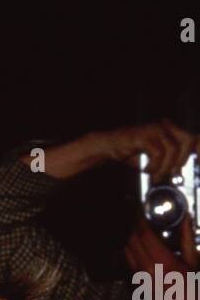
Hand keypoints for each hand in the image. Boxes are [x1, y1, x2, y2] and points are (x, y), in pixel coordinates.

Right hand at [33, 121, 196, 180]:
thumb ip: (167, 160)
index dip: (196, 151)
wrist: (108, 146)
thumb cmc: (131, 152)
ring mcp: (154, 129)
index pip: (190, 137)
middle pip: (186, 141)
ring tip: (154, 174)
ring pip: (172, 149)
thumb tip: (178, 171)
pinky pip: (157, 153)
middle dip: (180, 160)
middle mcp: (164, 125)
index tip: (190, 165)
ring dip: (164, 167)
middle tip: (171, 173)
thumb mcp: (153, 156)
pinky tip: (145, 169)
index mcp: (168, 128)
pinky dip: (153, 165)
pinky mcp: (143, 135)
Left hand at [125, 217, 198, 299]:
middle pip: (130, 241)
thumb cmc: (194, 294)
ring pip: (126, 253)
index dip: (139, 219)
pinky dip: (130, 257)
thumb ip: (186, 238)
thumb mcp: (194, 262)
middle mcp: (146, 269)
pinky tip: (138, 254)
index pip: (142, 233)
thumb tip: (185, 219)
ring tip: (137, 234)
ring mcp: (138, 280)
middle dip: (132, 228)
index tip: (140, 210)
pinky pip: (128, 267)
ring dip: (129, 241)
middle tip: (137, 220)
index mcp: (161, 261)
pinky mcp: (136, 288)